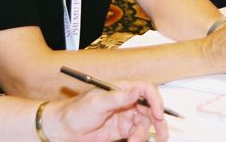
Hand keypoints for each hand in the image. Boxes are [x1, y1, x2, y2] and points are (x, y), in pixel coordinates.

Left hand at [44, 81, 168, 141]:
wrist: (62, 131)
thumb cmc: (75, 112)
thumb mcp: (96, 103)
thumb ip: (118, 97)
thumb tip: (137, 91)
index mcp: (122, 89)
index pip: (147, 90)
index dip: (156, 101)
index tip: (157, 114)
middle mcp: (127, 101)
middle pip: (150, 108)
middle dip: (158, 121)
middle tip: (163, 133)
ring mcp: (125, 116)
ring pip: (145, 124)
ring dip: (143, 134)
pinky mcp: (122, 130)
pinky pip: (137, 134)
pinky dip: (137, 139)